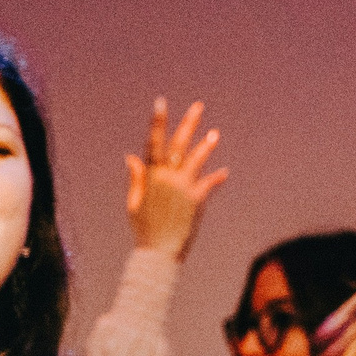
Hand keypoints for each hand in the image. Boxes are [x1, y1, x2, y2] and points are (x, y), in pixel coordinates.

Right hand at [126, 98, 227, 257]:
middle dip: (189, 123)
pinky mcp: (196, 199)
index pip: (153, 142)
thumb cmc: (143, 229)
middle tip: (199, 105)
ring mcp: (183, 187)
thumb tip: (131, 156)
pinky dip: (216, 178)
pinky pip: (209, 183)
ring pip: (197, 159)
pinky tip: (224, 172)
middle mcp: (167, 177)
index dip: (157, 121)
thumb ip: (136, 177)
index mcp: (150, 175)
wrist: (158, 253)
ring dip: (207, 145)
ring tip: (215, 133)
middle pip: (179, 143)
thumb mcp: (134, 202)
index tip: (161, 102)